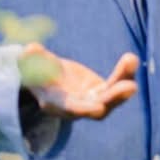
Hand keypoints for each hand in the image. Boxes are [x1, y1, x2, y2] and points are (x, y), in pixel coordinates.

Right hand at [19, 43, 138, 120]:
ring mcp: (91, 101)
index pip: (71, 109)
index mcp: (55, 104)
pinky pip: (115, 83)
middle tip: (130, 86)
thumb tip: (31, 49)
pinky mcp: (100, 91)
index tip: (98, 108)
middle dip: (114, 98)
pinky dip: (124, 72)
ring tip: (131, 61)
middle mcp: (77, 107)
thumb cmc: (34, 71)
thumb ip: (30, 59)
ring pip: (111, 95)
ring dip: (124, 80)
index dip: (83, 109)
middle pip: (98, 107)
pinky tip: (131, 58)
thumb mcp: (29, 65)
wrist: (46, 77)